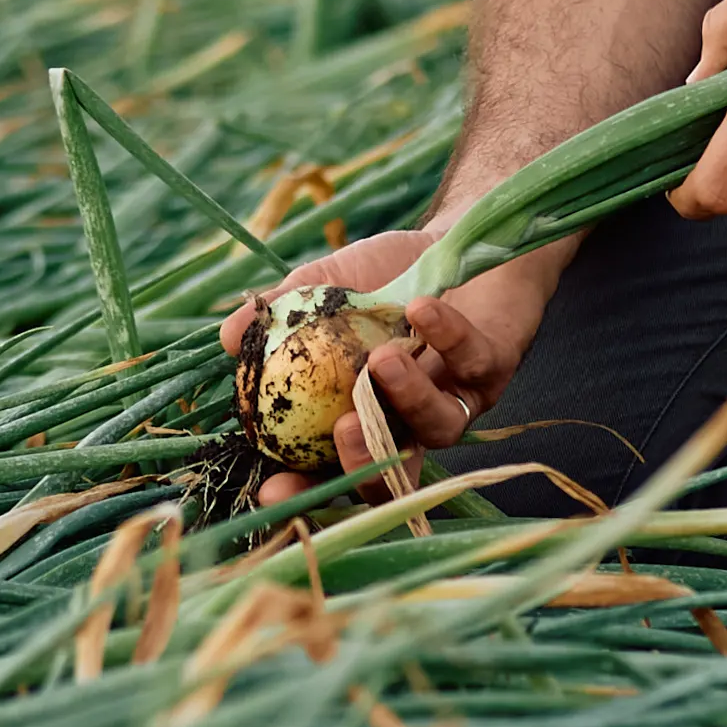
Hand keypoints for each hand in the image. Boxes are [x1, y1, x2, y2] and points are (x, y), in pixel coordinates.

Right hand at [220, 222, 551, 490]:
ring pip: (439, 427)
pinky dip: (446, 336)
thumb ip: (282, 312)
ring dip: (407, 398)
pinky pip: (474, 363)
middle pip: (391, 474)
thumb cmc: (387, 273)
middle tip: (342, 433)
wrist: (457, 235)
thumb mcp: (326, 286)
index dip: (303, 490)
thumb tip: (229, 337)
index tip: (272, 489)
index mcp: (364, 413)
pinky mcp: (497, 367)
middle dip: (364, 467)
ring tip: (381, 360)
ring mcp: (456, 398)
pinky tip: (420, 309)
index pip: (330, 470)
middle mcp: (410, 420)